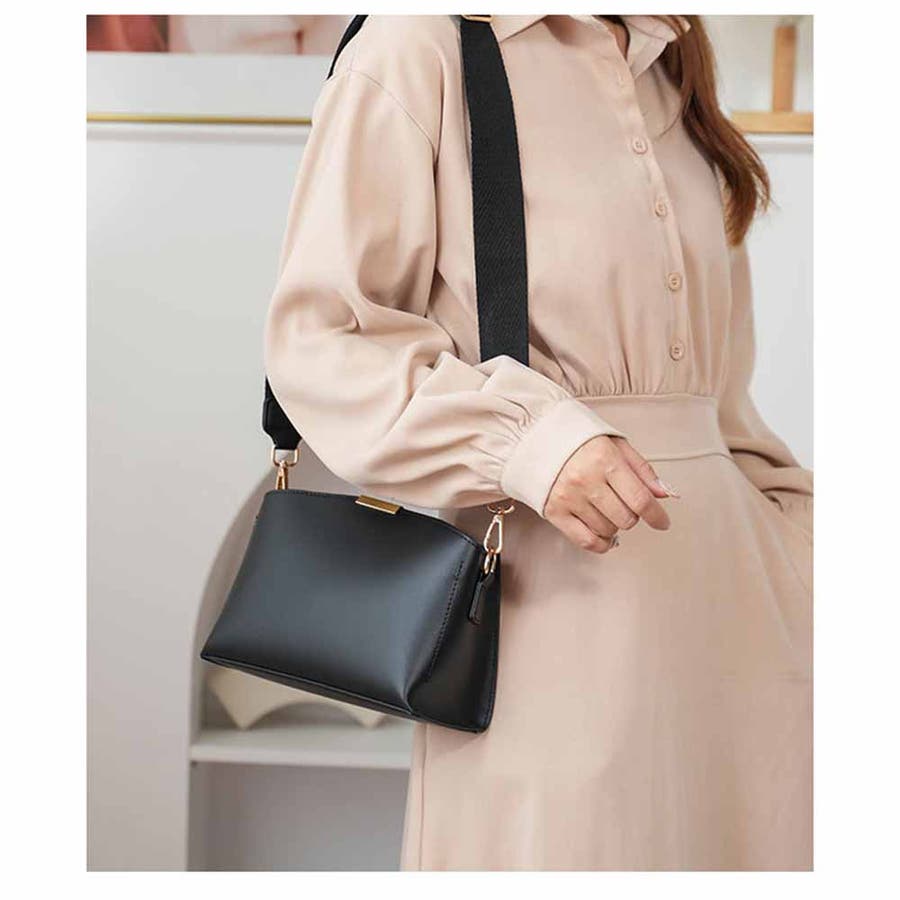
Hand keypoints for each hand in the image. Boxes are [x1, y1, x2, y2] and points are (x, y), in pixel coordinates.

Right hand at [544, 435, 678, 553]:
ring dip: (614, 524)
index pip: (640, 499)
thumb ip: (642, 470)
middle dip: (632, 515)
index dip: (657, 516)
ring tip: (606, 508)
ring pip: (608, 530)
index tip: (662, 522)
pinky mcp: (554, 512)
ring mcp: (569, 498)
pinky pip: (586, 541)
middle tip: (624, 503)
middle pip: (626, 518)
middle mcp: (585, 480)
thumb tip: (664, 493)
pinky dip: (601, 543)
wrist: (536, 439)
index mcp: (604, 460)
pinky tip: (604, 534)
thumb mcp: (615, 444)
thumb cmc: (578, 441)